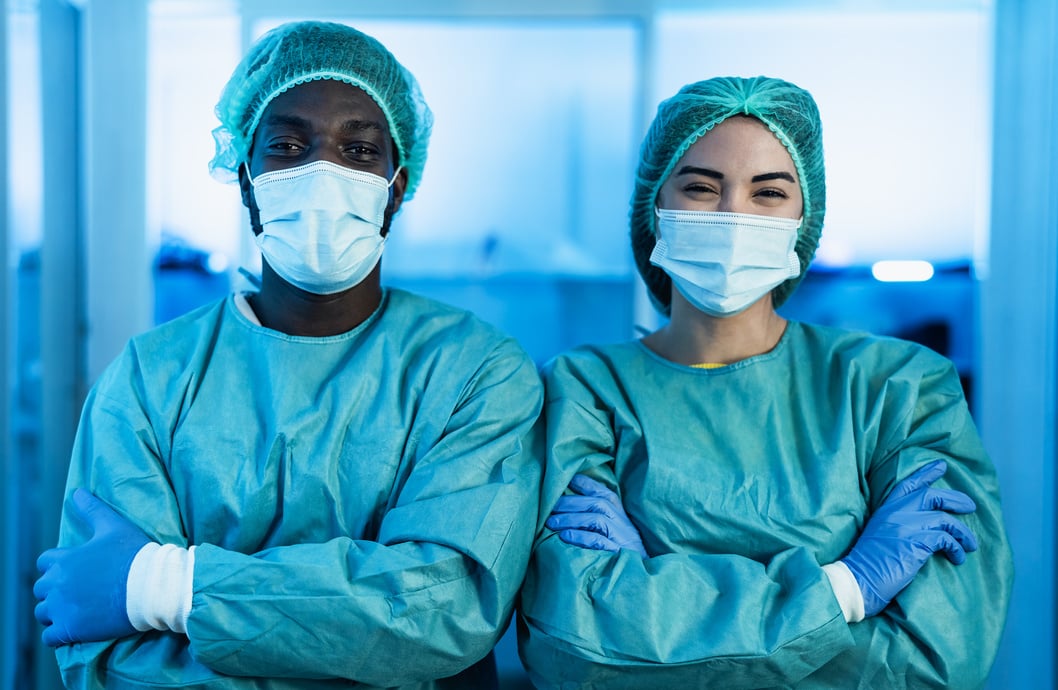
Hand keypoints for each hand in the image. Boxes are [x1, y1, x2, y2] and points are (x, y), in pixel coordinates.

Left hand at [34, 489, 151, 646]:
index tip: (75, 571)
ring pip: (43, 613)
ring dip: (55, 612)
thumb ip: (92, 509)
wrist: (154, 586)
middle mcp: (57, 584)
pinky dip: (58, 635)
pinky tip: (74, 629)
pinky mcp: (71, 629)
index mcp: (64, 559)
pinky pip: (50, 637)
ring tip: (76, 611)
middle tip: (78, 592)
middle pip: (41, 589)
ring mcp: (62, 608)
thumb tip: (77, 492)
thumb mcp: (115, 527)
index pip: (44, 563)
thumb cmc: (135, 554)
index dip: (58, 566)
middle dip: (55, 590)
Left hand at [545, 474, 647, 557]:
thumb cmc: (621, 564)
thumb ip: (598, 525)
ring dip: (571, 518)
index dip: (588, 485)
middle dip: (571, 502)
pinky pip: (599, 542)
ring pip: (598, 519)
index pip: (607, 495)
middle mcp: (625, 526)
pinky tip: (564, 537)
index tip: (568, 480)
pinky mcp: (620, 556)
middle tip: (549, 507)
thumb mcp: (614, 541)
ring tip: (551, 523)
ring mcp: (624, 540)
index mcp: (623, 520)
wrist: (641, 589)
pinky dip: (581, 537)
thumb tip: (569, 512)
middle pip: (598, 504)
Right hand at [841, 460, 978, 616]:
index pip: (908, 484)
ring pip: (944, 518)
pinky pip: (946, 539)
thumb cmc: (869, 564)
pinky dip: (957, 548)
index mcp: (885, 510)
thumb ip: (896, 524)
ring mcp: (905, 526)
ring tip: (971, 545)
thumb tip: (921, 527)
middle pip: (932, 495)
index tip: (942, 465)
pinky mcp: (916, 542)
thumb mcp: (879, 534)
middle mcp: (896, 513)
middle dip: (956, 499)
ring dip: (963, 532)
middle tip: (971, 506)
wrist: (858, 579)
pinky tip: (959, 558)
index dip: (926, 473)